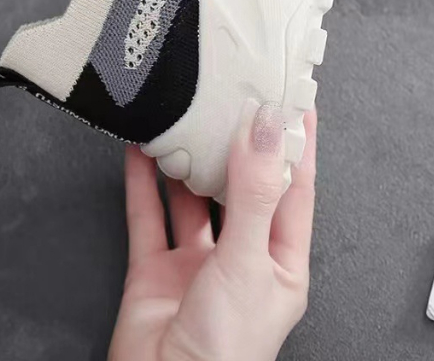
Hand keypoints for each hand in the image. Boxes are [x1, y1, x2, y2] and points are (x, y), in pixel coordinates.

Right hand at [109, 105, 315, 360]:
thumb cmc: (226, 353)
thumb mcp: (249, 262)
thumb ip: (253, 193)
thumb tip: (266, 131)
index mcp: (280, 264)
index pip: (293, 190)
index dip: (293, 144)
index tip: (293, 100)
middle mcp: (240, 259)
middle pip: (240, 188)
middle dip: (235, 144)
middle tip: (233, 96)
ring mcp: (196, 265)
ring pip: (191, 198)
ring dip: (186, 160)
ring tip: (185, 117)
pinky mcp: (154, 270)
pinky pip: (148, 215)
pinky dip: (142, 181)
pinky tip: (140, 151)